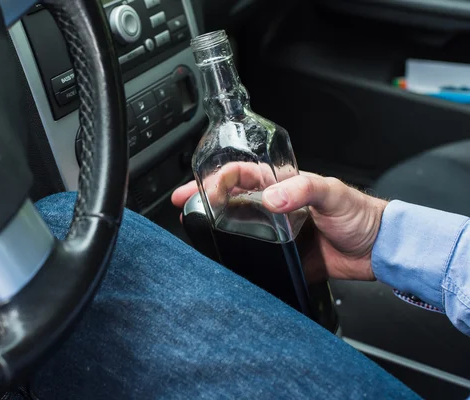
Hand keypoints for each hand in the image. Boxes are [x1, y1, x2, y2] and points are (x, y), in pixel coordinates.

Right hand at [172, 173, 386, 280]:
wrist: (377, 250)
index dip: (214, 178)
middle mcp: (273, 205)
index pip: (239, 174)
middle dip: (202, 199)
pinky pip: (252, 254)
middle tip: (183, 206)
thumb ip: (304, 190)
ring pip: (236, 225)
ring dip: (214, 226)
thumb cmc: (359, 214)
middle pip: (229, 199)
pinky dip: (235, 255)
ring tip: (195, 230)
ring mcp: (275, 231)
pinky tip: (222, 259)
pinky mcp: (281, 254)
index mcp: (281, 184)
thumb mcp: (332, 193)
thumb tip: (272, 197)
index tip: (197, 189)